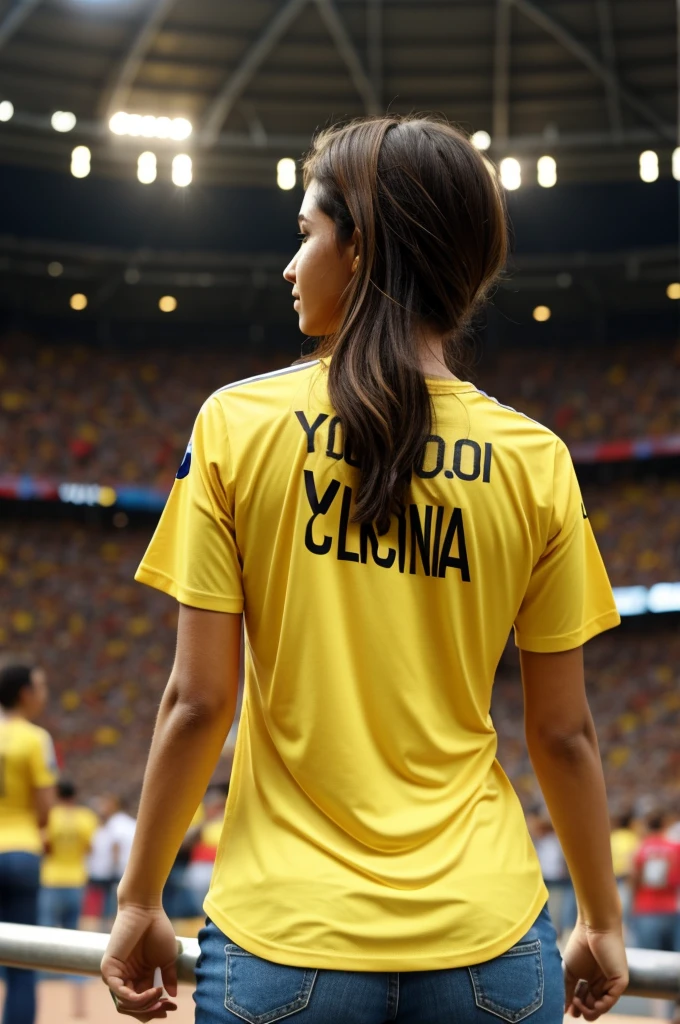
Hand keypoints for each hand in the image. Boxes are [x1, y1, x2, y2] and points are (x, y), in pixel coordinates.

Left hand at [101, 904, 178, 1019]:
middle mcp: (125, 978)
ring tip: (159, 995)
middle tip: (166, 1007)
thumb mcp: (166, 959)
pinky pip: (119, 992)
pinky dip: (136, 997)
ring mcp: (116, 974)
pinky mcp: (108, 969)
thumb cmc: (158, 929)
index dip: (157, 1009)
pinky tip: (152, 991)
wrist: (146, 909)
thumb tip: (172, 996)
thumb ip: (168, 977)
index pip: (143, 1003)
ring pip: (124, 1004)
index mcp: (138, 977)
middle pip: (132, 1007)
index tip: (173, 1008)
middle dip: (150, 1011)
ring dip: (144, 1005)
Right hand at [563, 920, 627, 1019]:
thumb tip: (564, 1008)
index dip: (576, 1007)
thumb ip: (568, 989)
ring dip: (589, 1010)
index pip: (585, 1000)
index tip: (567, 1010)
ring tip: (578, 1003)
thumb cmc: (580, 945)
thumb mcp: (571, 970)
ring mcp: (611, 983)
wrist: (594, 928)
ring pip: (601, 1007)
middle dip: (582, 1010)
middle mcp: (602, 983)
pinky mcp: (619, 982)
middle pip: (592, 1006)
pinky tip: (591, 1004)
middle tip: (573, 1010)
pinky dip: (601, 1007)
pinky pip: (611, 1001)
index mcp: (591, 980)